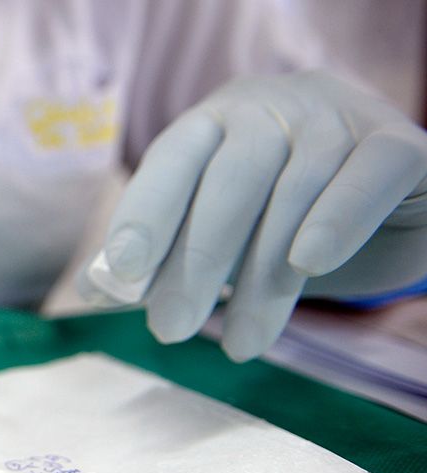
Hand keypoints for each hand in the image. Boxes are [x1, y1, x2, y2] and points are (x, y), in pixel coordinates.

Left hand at [80, 71, 426, 360]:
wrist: (376, 183)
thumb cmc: (273, 209)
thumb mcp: (210, 227)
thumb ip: (157, 254)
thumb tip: (93, 292)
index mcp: (214, 122)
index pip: (171, 160)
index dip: (144, 213)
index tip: (121, 274)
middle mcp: (272, 109)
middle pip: (229, 181)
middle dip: (194, 262)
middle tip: (170, 330)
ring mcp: (337, 120)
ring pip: (293, 194)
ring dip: (261, 278)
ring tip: (239, 347)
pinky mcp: (397, 147)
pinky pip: (366, 178)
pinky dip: (336, 219)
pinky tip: (308, 266)